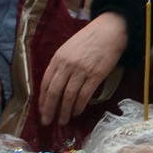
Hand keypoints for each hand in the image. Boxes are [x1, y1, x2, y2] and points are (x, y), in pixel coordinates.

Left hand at [39, 12, 127, 126]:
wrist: (111, 30)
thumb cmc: (89, 39)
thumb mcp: (69, 49)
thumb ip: (60, 65)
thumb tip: (53, 87)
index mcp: (58, 58)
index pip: (46, 84)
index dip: (43, 100)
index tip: (42, 112)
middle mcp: (67, 65)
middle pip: (54, 92)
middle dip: (49, 110)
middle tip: (48, 122)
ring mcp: (82, 70)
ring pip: (69, 96)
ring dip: (65, 111)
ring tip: (63, 121)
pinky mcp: (96, 74)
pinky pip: (84, 95)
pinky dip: (79, 106)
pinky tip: (77, 112)